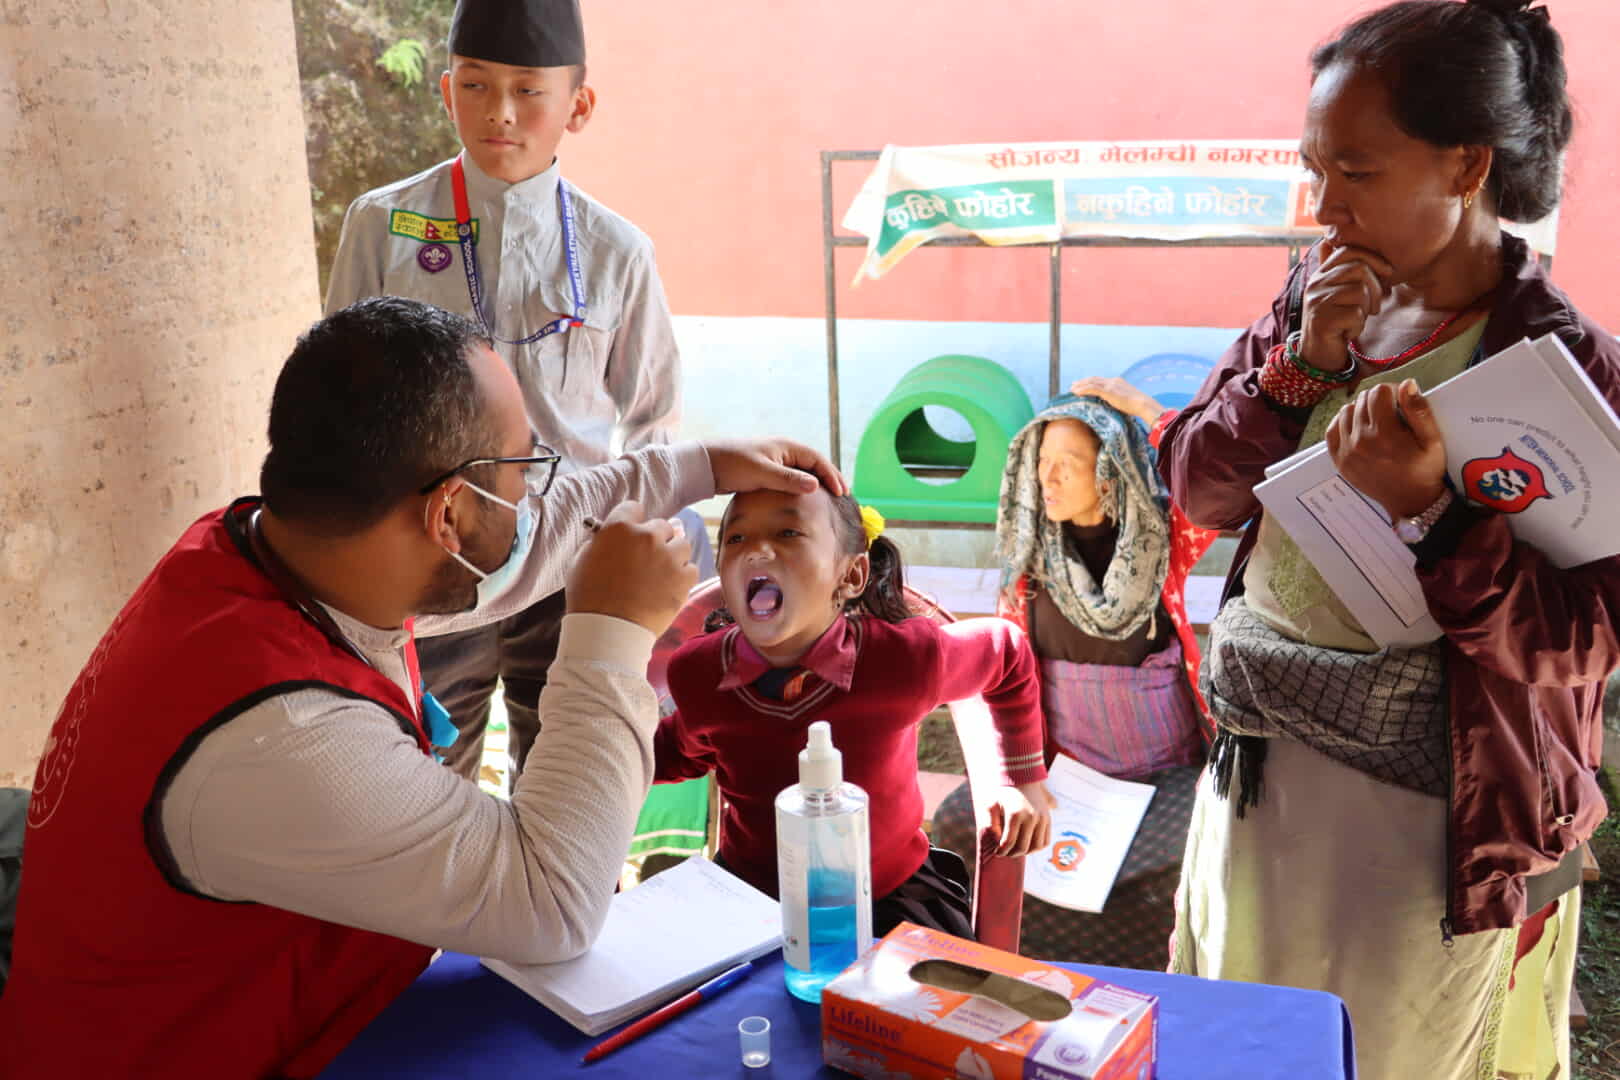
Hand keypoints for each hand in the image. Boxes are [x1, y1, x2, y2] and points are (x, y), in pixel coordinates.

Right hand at [565, 501, 696, 632]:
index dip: (633, 521)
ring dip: (673, 555)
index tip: (632, 533)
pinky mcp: (683, 578)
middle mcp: (647, 536)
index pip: (634, 508)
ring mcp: (668, 556)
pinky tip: (668, 587)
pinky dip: (682, 576)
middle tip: (646, 559)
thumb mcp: (583, 560)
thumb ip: (601, 540)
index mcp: (619, 527)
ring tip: (660, 573)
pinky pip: (690, 568)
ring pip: (681, 544)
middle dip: (655, 539)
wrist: (607, 630)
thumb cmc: (589, 597)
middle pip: (661, 525)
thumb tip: (612, 534)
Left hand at [704, 438, 847, 497]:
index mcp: (786, 447)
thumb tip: (815, 485)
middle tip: (843, 495)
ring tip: (830, 498)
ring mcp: (775, 461)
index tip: (841, 492)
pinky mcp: (767, 471)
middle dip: (829, 478)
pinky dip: (803, 486)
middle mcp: (784, 451)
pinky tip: (806, 499)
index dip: (831, 475)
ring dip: (817, 482)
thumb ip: (788, 479)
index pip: (817, 459)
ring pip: (803, 471)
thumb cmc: (734, 464)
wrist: (707, 464)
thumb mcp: (762, 473)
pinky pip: (792, 478)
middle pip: (814, 464)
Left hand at [987, 781, 1055, 857]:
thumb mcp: (991, 805)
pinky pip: (1045, 841)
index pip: (1009, 842)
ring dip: (1025, 852)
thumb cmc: (1003, 793)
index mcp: (1015, 814)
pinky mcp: (1048, 819)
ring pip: (1036, 847)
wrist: (1022, 778)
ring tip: (1016, 849)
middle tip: (1005, 853)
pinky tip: (1027, 845)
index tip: (997, 852)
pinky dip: (1037, 847)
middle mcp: (1031, 817)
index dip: (1001, 851)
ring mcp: (1042, 818)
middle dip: (1012, 854)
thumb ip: (989, 823)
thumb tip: (995, 840)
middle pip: (1023, 847)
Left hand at [1068, 376, 1165, 424]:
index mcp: (1118, 382)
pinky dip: (1083, 390)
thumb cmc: (1138, 407)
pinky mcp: (1108, 391)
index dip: (1091, 382)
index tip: (1083, 384)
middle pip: (1094, 379)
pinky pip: (1092, 388)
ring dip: (1080, 385)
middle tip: (1073, 385)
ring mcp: (1111, 385)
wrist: (1143, 404)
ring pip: (1091, 382)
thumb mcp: (1126, 401)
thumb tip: (1115, 407)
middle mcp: (1113, 381)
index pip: (1101, 380)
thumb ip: (1119, 401)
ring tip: (1071, 389)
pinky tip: (1076, 392)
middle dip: (1083, 382)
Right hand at [1300, 240, 1393, 374]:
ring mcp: (1316, 302)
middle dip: (1376, 288)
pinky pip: (1355, 314)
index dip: (1373, 258)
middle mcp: (1315, 285)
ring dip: (1366, 309)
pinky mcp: (1321, 321)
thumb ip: (1348, 273)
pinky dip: (1358, 326)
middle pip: (1359, 269)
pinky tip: (1348, 333)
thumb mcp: (1341, 293)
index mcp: (1321, 274)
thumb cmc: (1337, 323)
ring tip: (1356, 320)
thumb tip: (1360, 251)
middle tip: (1373, 307)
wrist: (1317, 355)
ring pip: (1360, 291)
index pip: (1348, 250)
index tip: (1387, 272)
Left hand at [1325, 379, 1447, 519]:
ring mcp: (1347, 452)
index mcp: (1385, 435)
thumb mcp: (1432, 440)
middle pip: (1362, 399)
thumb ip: (1419, 410)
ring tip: (1376, 419)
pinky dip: (1342, 422)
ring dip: (1361, 409)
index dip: (1392, 390)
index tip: (1401, 400)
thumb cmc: (1425, 470)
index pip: (1379, 392)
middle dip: (1378, 399)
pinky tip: (1356, 425)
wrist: (1411, 501)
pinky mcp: (1339, 460)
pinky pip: (1332, 430)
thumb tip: (1406, 383)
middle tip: (1391, 411)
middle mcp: (1361, 441)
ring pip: (1346, 411)